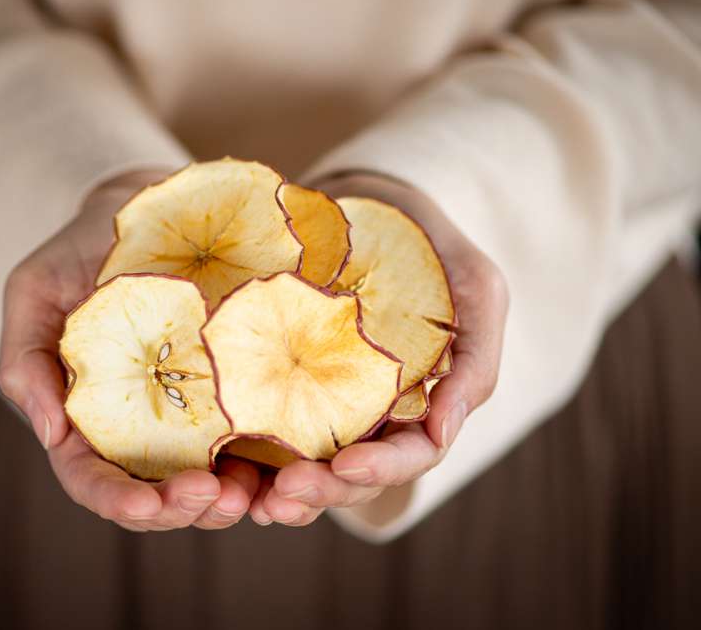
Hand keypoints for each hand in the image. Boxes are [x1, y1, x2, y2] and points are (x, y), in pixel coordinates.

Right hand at [0, 169, 260, 530]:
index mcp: (87, 416)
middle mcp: (141, 426)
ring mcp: (193, 413)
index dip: (118, 500)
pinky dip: (271, 463)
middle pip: (157, 493)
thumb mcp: (35, 291)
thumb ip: (25, 360)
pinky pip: (256, 436)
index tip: (148, 507)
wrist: (145, 206)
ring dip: (231, 499)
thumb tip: (50, 436)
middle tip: (219, 500)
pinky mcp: (238, 389)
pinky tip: (291, 466)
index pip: (93, 475)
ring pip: (210, 478)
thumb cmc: (81, 249)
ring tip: (255, 495)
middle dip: (183, 509)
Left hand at [249, 171, 508, 525]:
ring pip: (306, 462)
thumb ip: (476, 357)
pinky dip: (247, 456)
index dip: (383, 469)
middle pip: (352, 473)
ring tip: (251, 500)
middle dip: (323, 490)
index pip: (409, 455)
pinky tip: (223, 467)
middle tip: (285, 494)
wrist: (370, 200)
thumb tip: (445, 430)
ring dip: (282, 489)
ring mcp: (325, 401)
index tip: (347, 464)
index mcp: (422, 405)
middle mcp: (373, 414)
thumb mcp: (477, 289)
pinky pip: (262, 424)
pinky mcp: (280, 380)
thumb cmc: (432, 245)